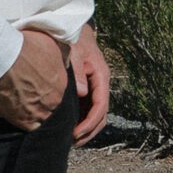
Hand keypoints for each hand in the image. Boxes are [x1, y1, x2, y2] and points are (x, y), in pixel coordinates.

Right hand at [0, 27, 69, 130]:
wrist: (3, 55)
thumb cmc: (27, 46)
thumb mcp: (54, 44)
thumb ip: (65, 56)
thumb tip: (68, 62)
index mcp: (63, 84)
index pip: (63, 94)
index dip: (52, 91)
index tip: (44, 88)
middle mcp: (53, 101)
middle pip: (53, 107)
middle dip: (46, 103)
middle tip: (34, 96)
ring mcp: (38, 112)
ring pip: (42, 119)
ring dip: (37, 114)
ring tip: (26, 107)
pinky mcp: (21, 119)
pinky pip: (29, 127)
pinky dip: (25, 122)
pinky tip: (20, 114)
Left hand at [69, 24, 110, 144]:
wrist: (75, 30)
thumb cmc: (74, 39)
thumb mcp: (75, 52)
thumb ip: (78, 71)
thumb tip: (82, 92)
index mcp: (102, 76)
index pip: (100, 105)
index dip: (90, 122)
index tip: (77, 133)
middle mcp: (101, 85)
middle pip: (101, 115)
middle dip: (89, 130)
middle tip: (73, 142)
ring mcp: (95, 88)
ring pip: (96, 114)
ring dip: (87, 129)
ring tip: (71, 140)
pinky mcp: (87, 89)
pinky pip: (88, 109)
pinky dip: (82, 121)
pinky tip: (70, 128)